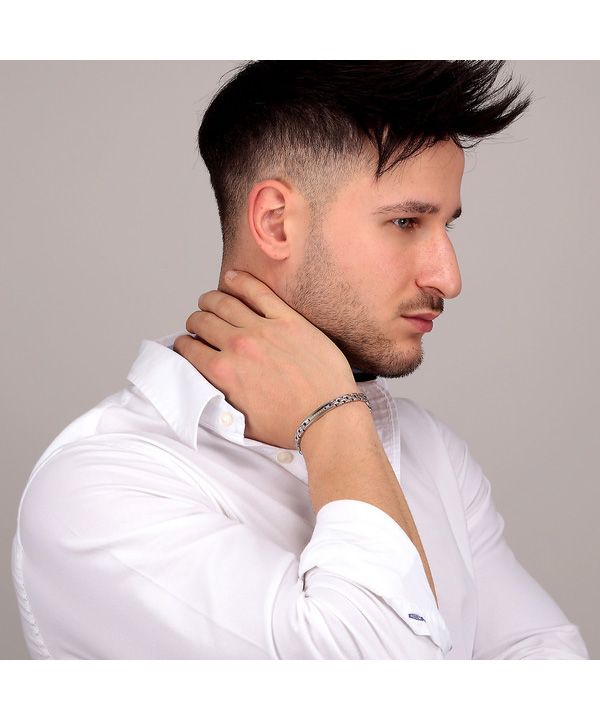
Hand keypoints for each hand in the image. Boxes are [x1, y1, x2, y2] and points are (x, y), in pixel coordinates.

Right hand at [173, 270, 357, 449]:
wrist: (327, 417)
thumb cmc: (289, 425)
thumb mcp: (240, 422)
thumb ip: (220, 400)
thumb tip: (209, 386)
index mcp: (222, 372)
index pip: (189, 348)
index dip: (184, 344)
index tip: (188, 343)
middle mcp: (237, 347)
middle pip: (203, 321)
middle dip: (195, 321)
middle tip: (198, 323)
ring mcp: (263, 329)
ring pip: (224, 302)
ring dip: (210, 299)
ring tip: (209, 301)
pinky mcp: (288, 320)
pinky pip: (258, 291)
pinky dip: (240, 281)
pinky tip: (232, 278)